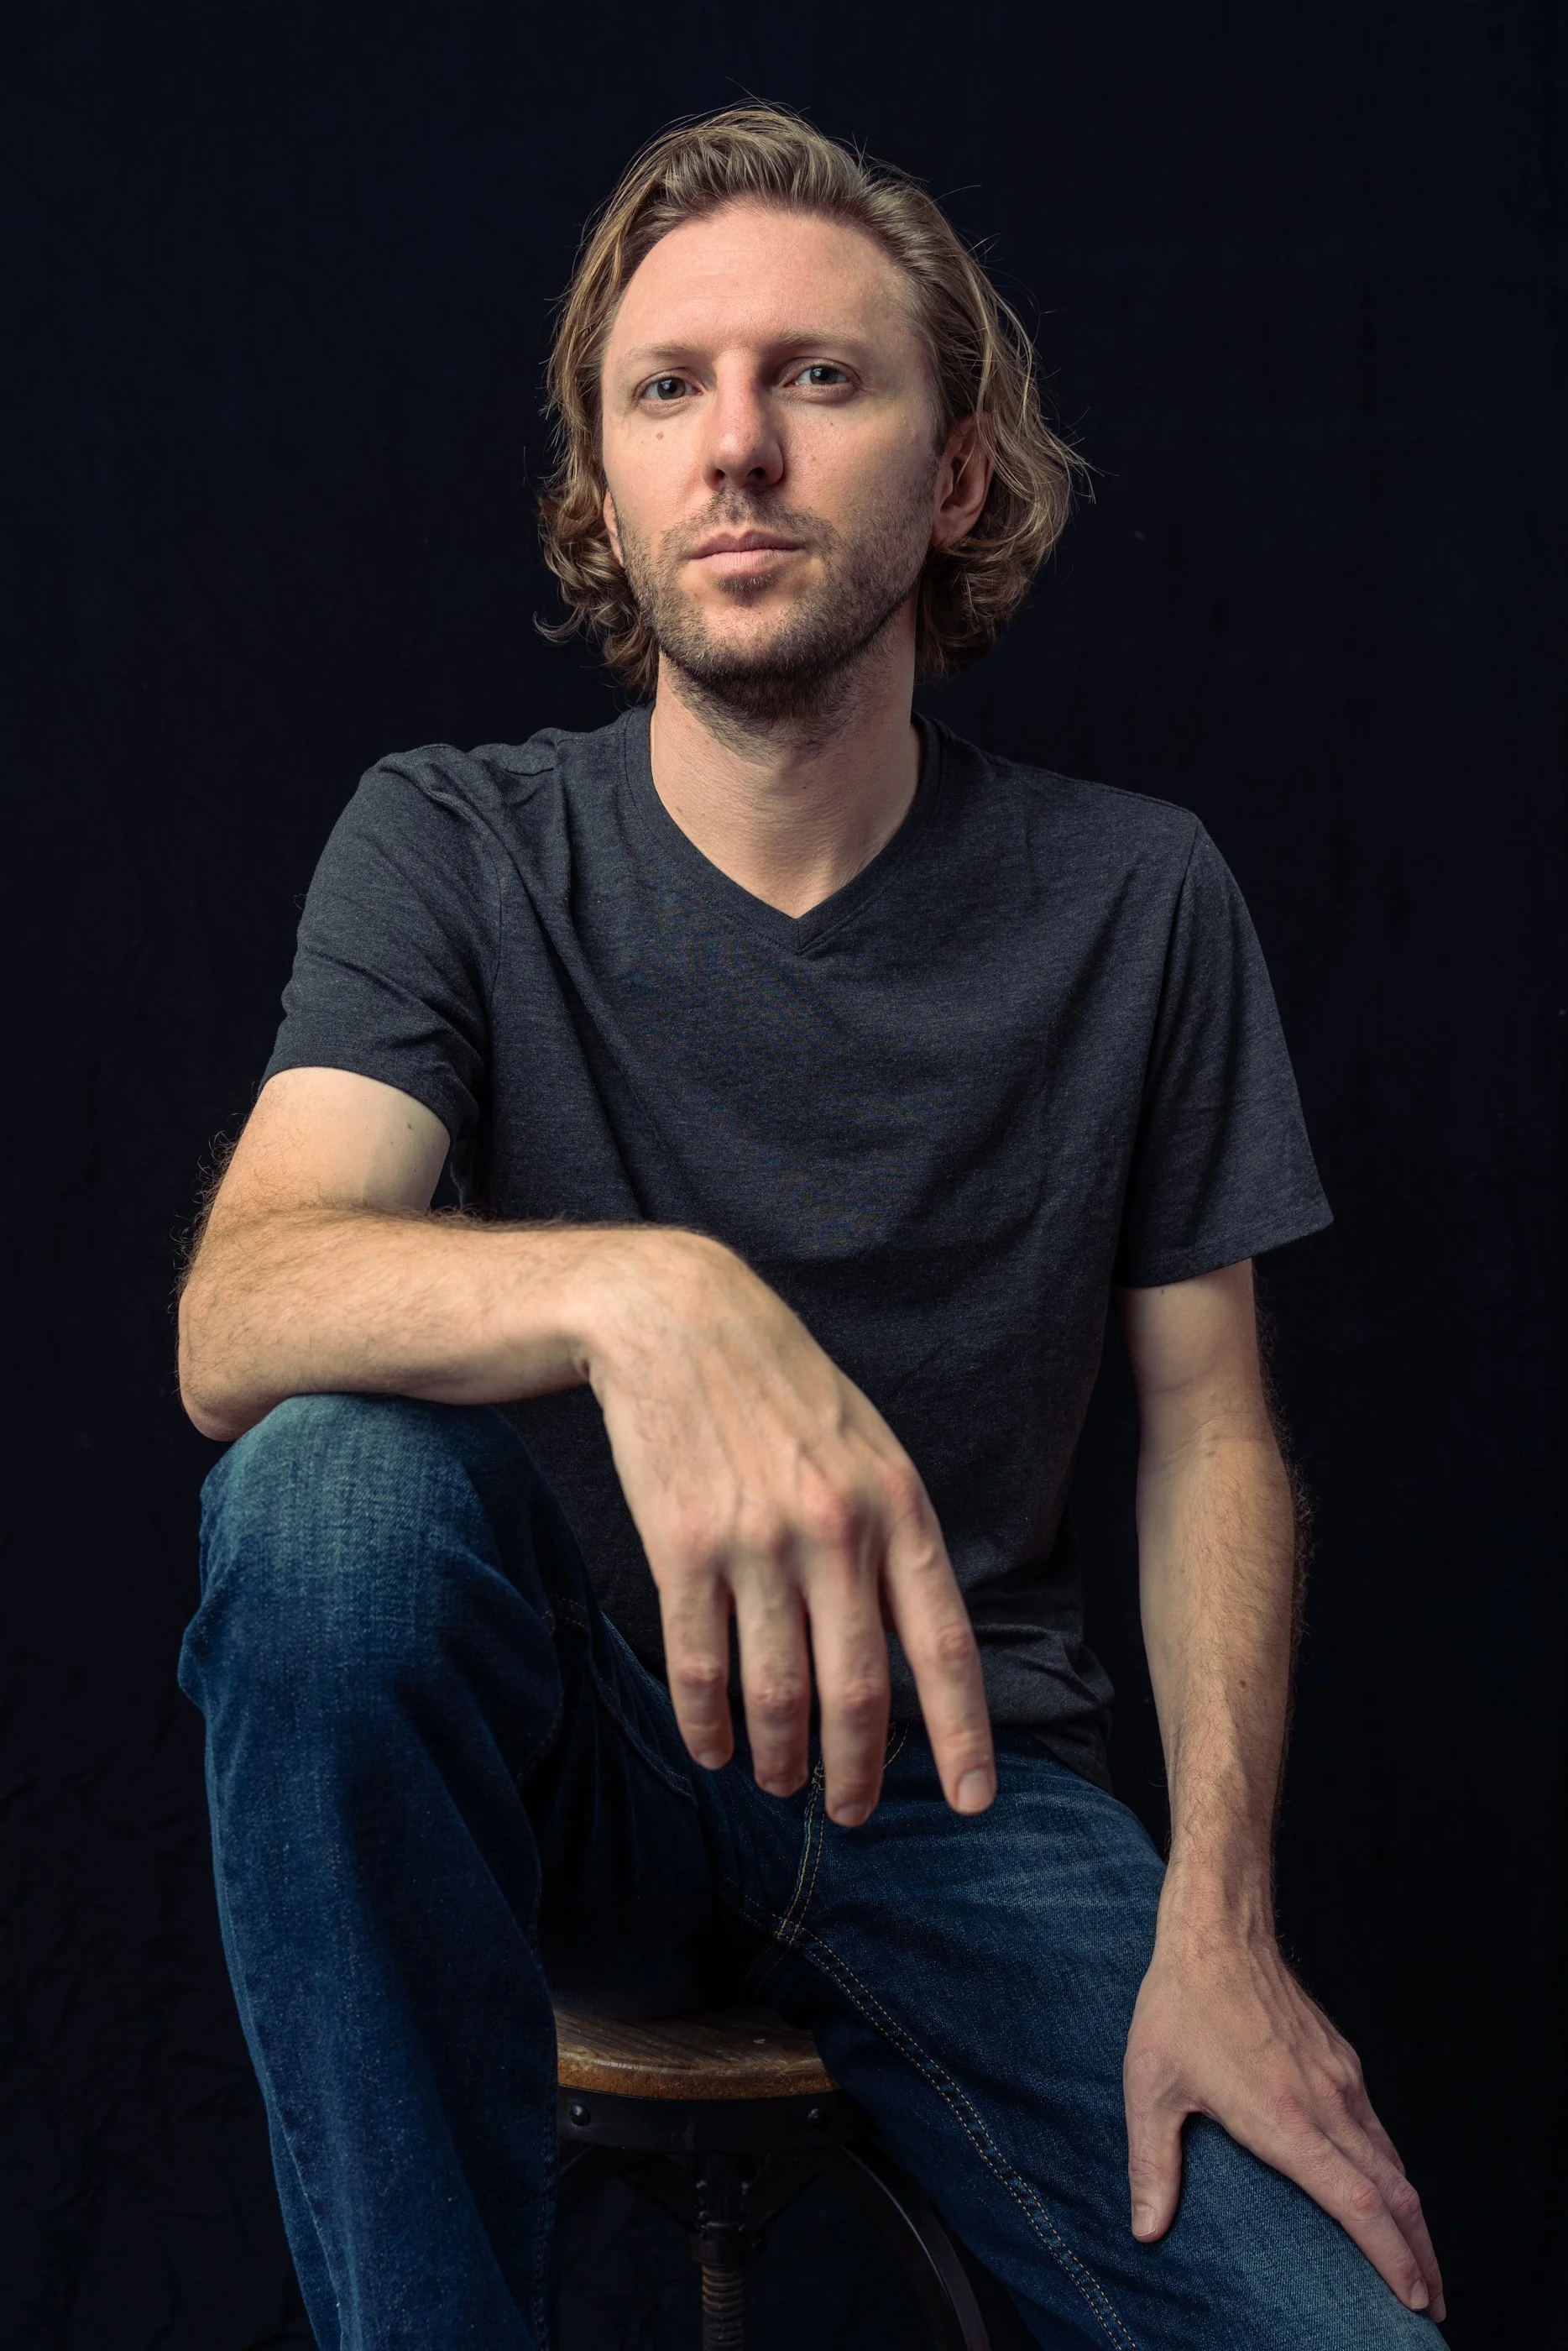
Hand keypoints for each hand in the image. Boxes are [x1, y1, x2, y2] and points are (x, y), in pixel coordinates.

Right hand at [580, 1229, 994, 1825]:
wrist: (678, 1320)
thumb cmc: (784, 1389)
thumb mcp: (869, 1450)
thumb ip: (896, 1541)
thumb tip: (908, 1645)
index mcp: (898, 1508)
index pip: (945, 1645)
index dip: (962, 1735)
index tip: (972, 1801)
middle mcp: (836, 1531)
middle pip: (857, 1690)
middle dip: (859, 1772)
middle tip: (851, 1814)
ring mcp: (757, 1542)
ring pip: (776, 1693)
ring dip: (782, 1759)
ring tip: (781, 1785)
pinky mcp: (683, 1546)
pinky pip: (699, 1666)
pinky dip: (707, 1724)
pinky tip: (713, 1749)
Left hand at [1123, 1919, 1444, 2320]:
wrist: (1218, 1932)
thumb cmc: (1178, 2008)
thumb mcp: (1149, 2087)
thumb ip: (1152, 2165)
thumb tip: (1145, 2230)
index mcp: (1285, 2120)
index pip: (1358, 2204)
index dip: (1391, 2256)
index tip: (1413, 2298)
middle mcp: (1326, 2104)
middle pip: (1394, 2194)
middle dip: (1420, 2256)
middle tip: (1431, 2306)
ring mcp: (1340, 2079)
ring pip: (1393, 2162)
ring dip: (1412, 2217)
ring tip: (1420, 2263)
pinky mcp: (1342, 2060)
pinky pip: (1378, 2129)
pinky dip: (1393, 2172)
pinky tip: (1386, 2191)